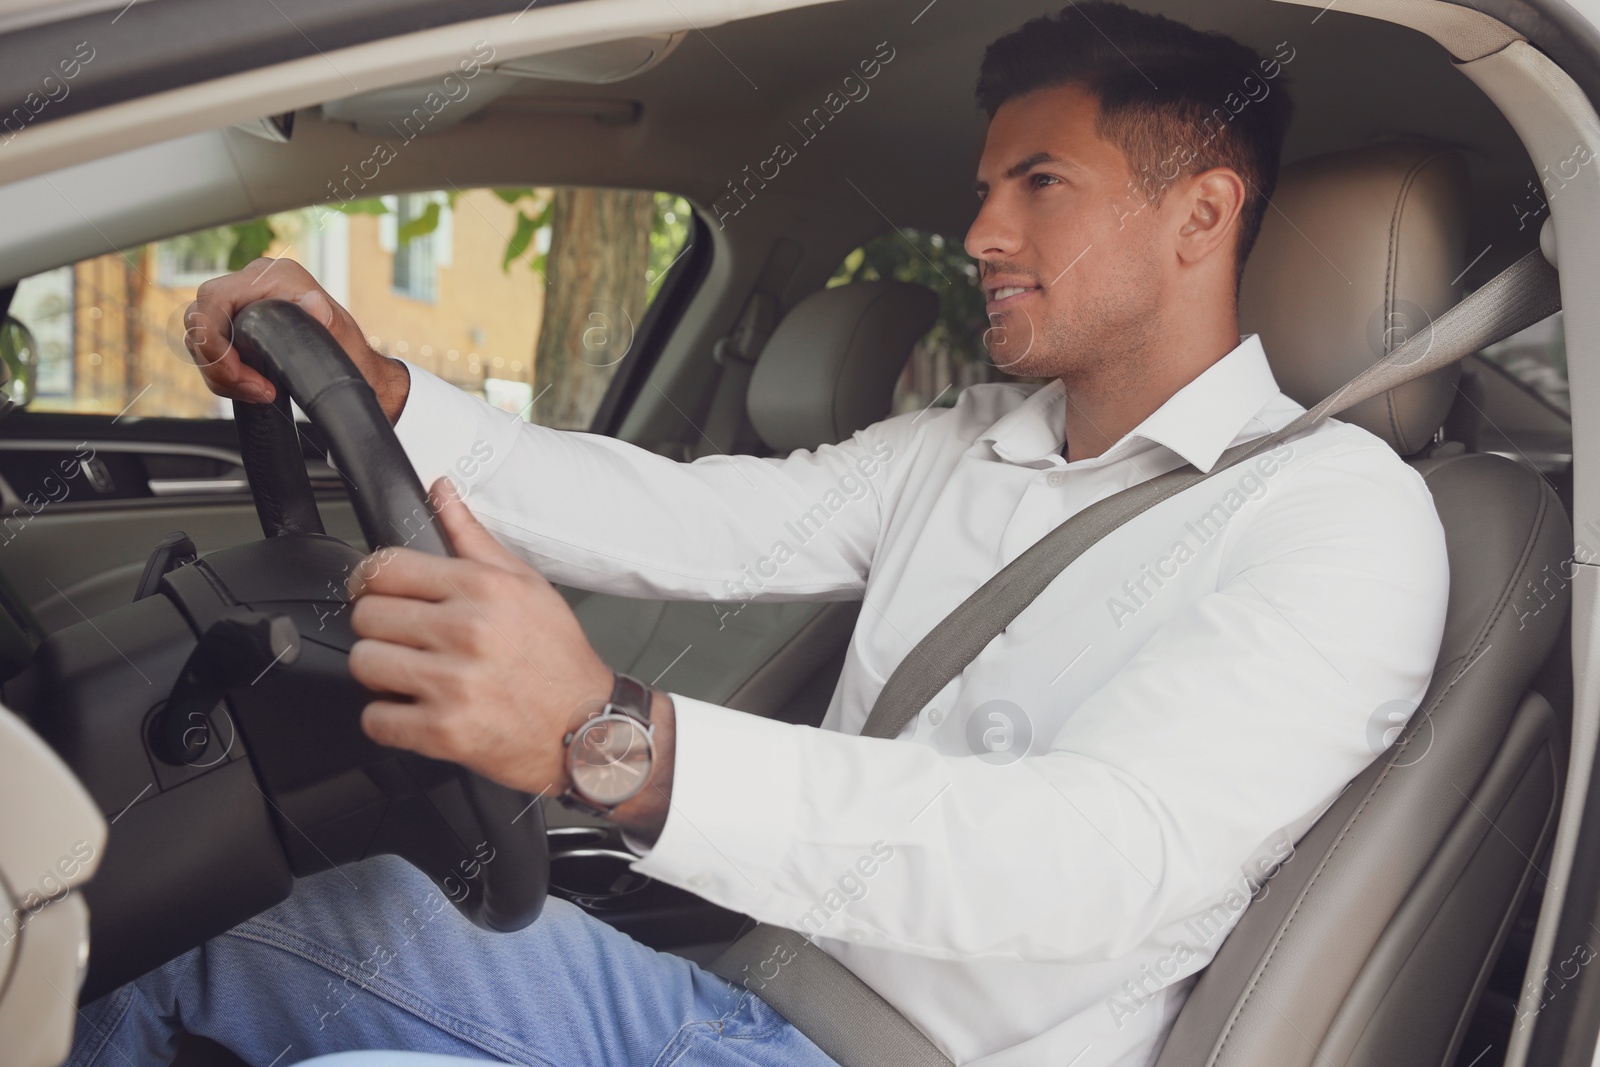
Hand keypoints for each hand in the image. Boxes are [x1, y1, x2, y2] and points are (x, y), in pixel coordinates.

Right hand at [182, 257, 410, 421]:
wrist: (353, 369)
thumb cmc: (348, 353)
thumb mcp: (342, 338)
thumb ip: (328, 321)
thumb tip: (316, 304)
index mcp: (273, 276)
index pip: (213, 298)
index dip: (213, 339)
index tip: (240, 374)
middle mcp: (252, 284)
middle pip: (199, 319)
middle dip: (218, 363)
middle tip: (253, 389)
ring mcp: (242, 304)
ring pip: (200, 338)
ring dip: (222, 375)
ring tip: (259, 392)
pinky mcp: (237, 326)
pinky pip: (210, 350)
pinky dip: (224, 375)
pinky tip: (252, 389)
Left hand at [347, 478, 617, 798]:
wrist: (588, 728)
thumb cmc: (558, 658)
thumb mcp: (526, 585)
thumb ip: (473, 538)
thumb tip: (441, 492)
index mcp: (483, 589)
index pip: (386, 567)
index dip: (372, 580)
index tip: (377, 592)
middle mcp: (467, 631)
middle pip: (368, 615)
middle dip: (380, 628)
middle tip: (406, 639)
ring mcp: (453, 683)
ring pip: (365, 663)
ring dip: (381, 673)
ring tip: (412, 674)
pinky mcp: (444, 732)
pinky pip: (375, 719)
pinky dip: (388, 719)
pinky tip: (416, 709)